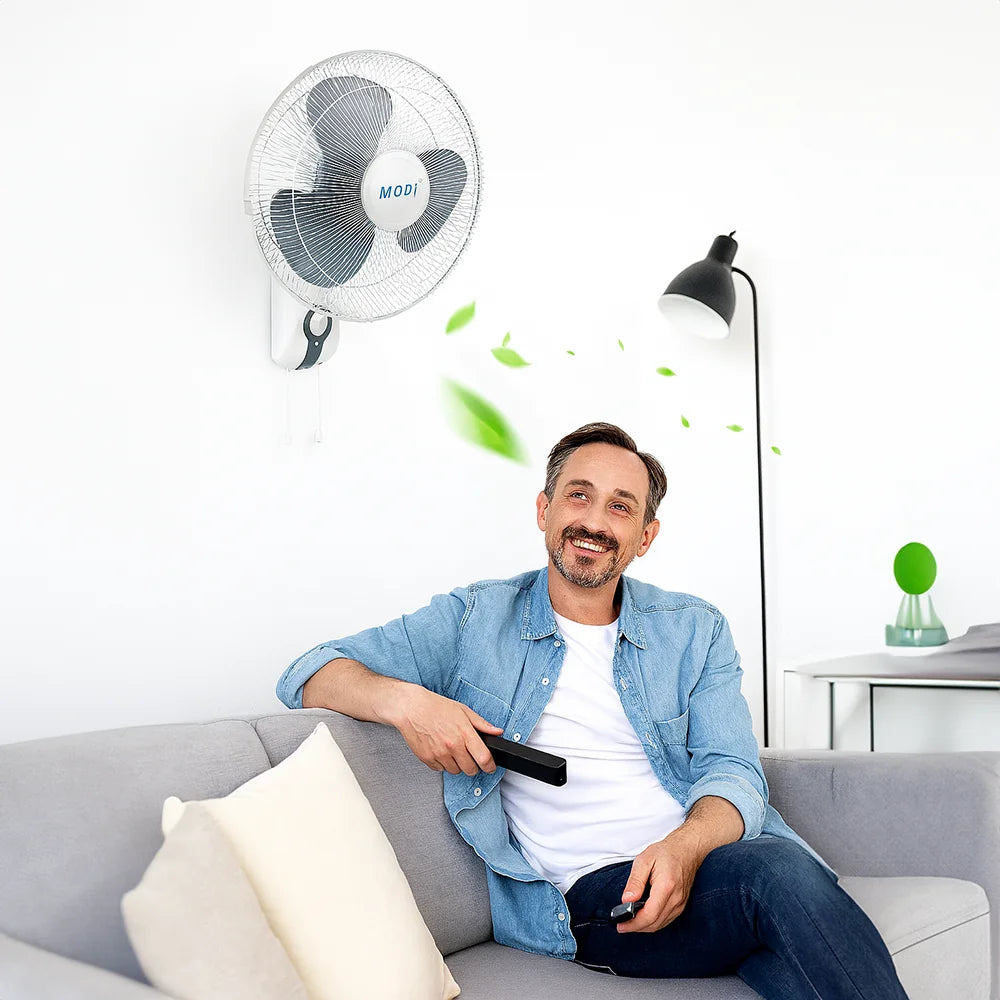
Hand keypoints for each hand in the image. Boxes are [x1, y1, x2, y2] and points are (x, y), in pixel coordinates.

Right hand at [388, 685, 503, 775]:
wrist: (411, 708)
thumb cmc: (436, 707)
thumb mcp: (463, 710)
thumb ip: (482, 724)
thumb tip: (498, 732)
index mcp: (464, 733)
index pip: (484, 758)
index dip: (490, 766)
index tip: (490, 767)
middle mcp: (452, 746)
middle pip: (470, 770)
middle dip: (473, 766)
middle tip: (470, 757)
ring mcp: (439, 754)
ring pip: (455, 771)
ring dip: (457, 764)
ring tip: (452, 750)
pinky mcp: (427, 759)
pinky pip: (440, 769)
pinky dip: (442, 763)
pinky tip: (440, 750)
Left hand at [616, 832, 702, 933]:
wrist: (687, 850)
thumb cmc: (666, 852)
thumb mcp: (644, 860)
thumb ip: (635, 881)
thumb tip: (626, 900)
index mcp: (666, 886)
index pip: (649, 914)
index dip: (634, 923)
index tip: (621, 925)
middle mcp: (676, 899)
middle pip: (654, 923)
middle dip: (636, 928)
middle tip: (621, 925)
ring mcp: (680, 904)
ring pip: (660, 924)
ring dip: (644, 927)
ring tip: (629, 922)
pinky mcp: (681, 905)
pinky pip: (666, 920)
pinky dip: (653, 922)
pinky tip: (643, 917)